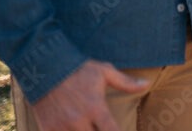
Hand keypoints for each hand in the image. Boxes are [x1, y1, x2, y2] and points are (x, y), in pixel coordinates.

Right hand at [31, 59, 148, 130]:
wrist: (45, 67)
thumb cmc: (78, 69)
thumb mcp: (104, 72)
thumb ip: (125, 82)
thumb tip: (147, 84)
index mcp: (95, 107)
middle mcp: (79, 121)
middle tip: (101, 126)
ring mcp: (62, 127)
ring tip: (89, 127)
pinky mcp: (48, 129)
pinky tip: (74, 129)